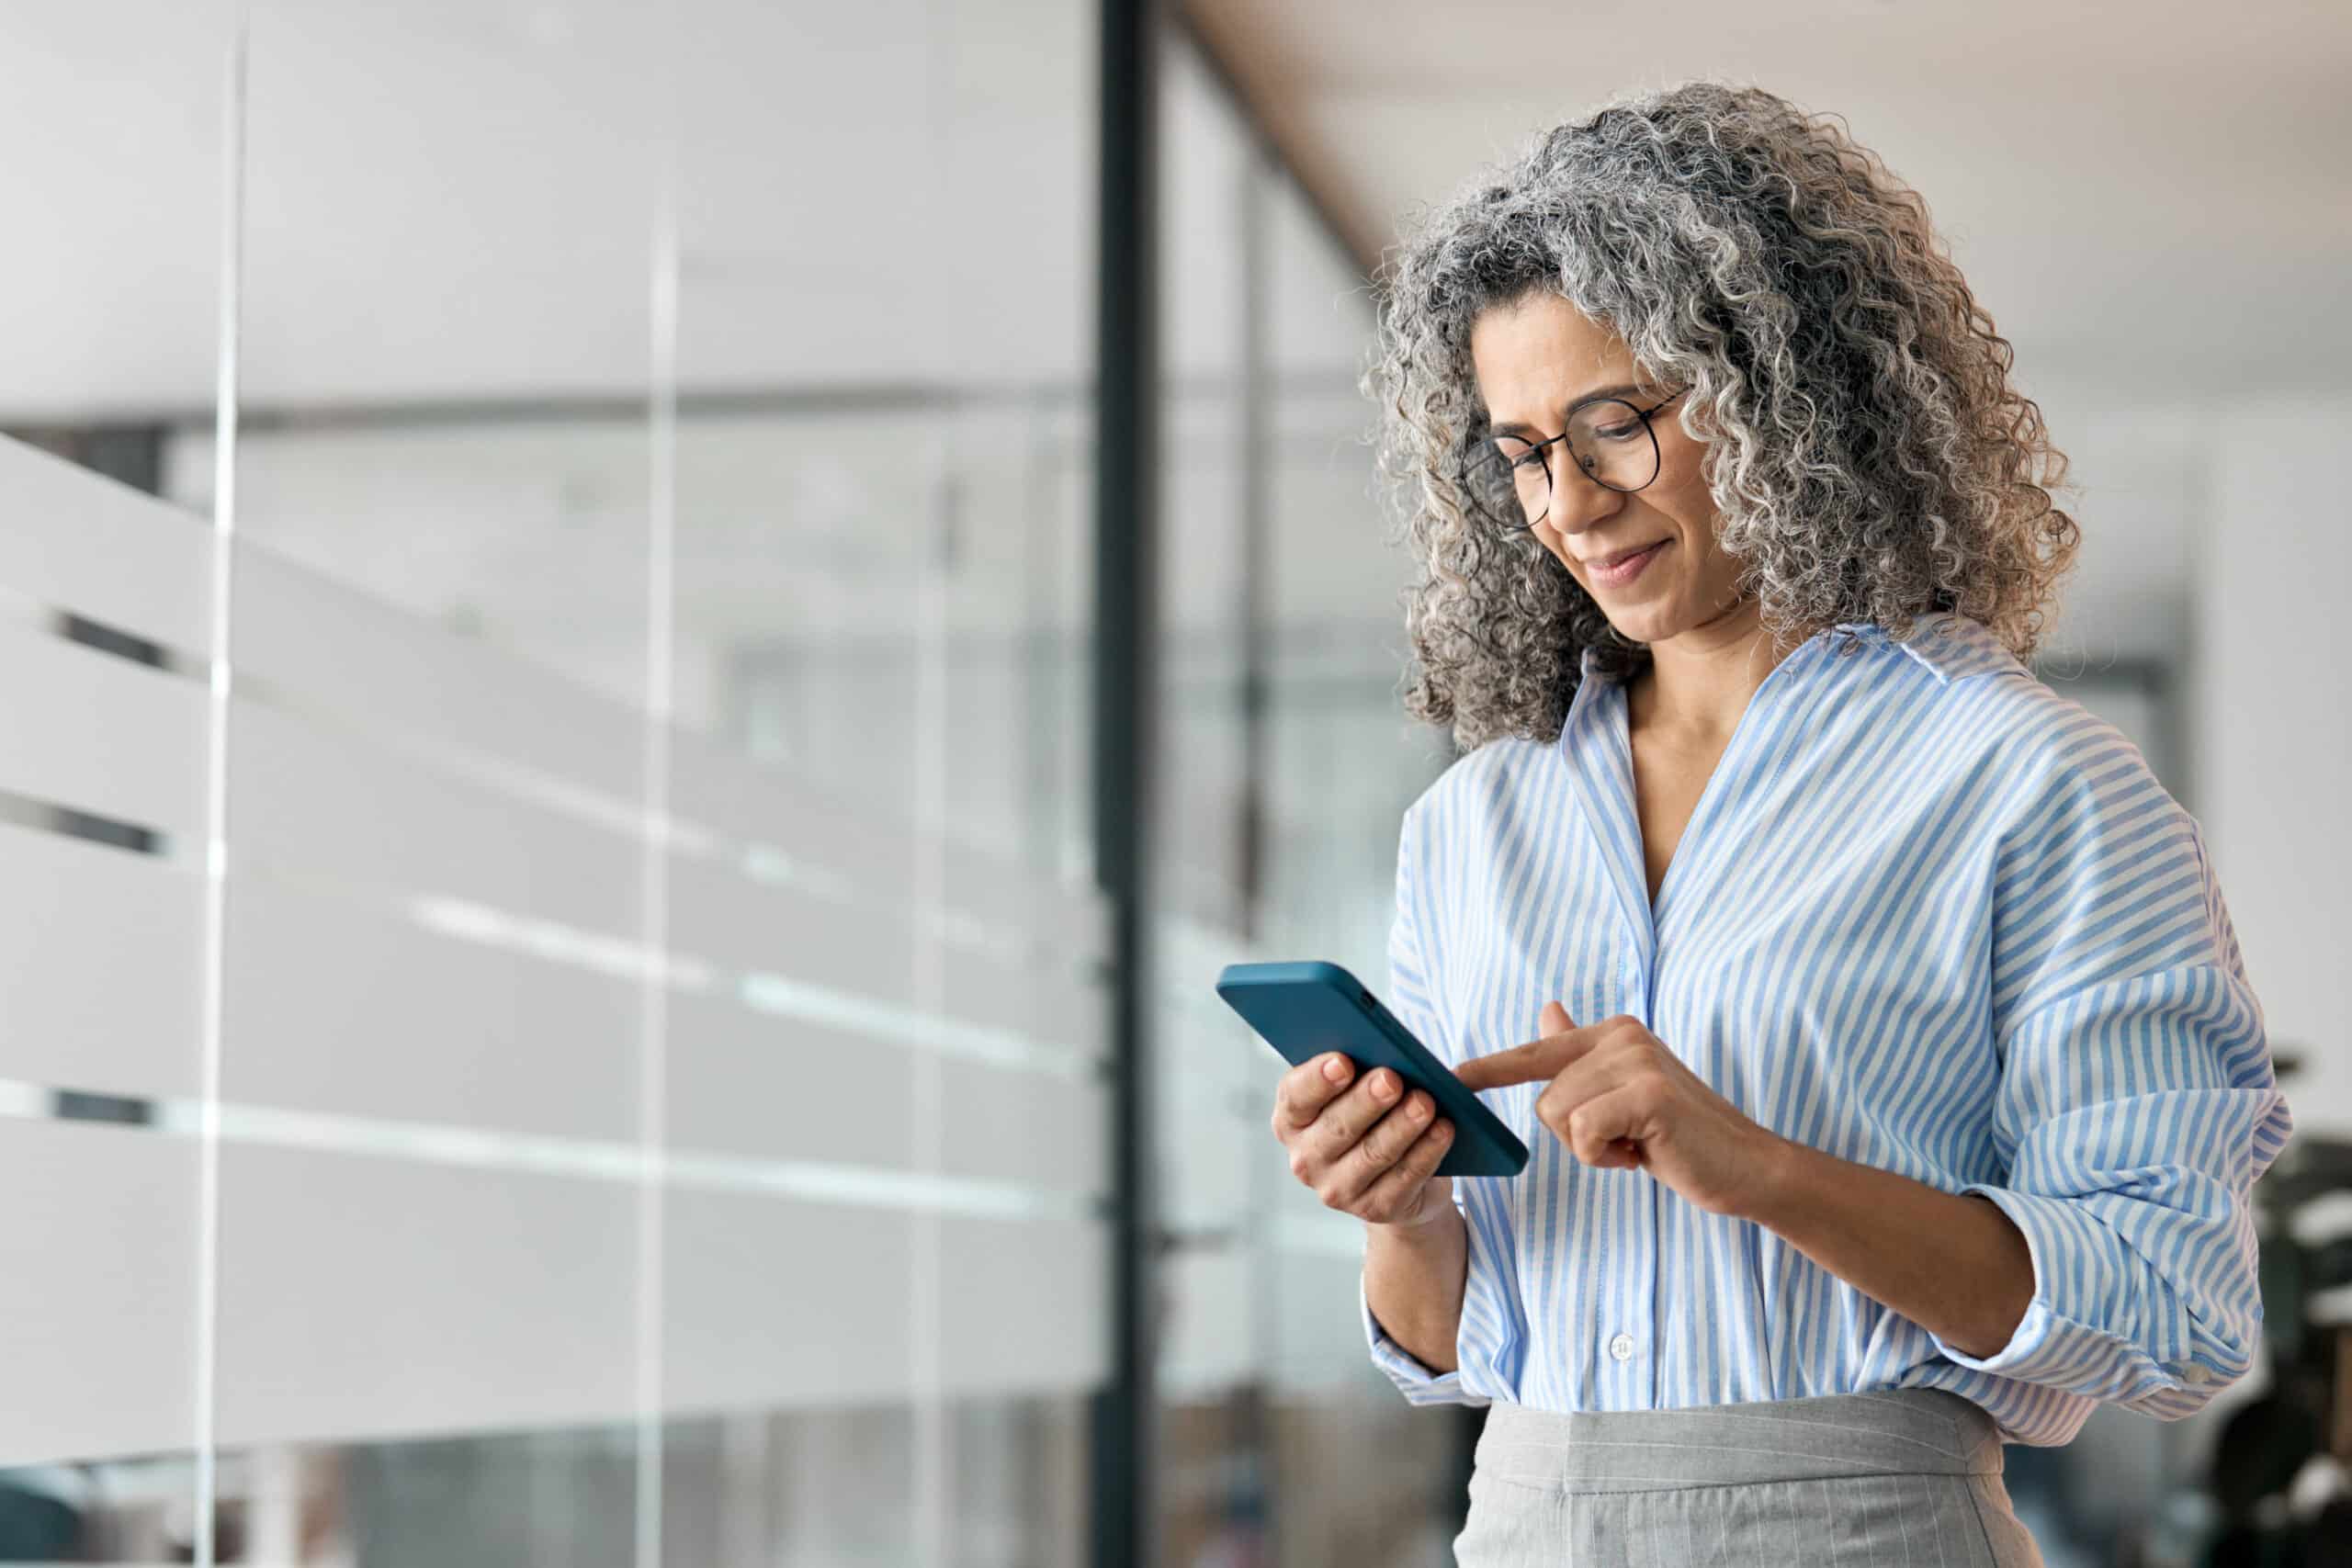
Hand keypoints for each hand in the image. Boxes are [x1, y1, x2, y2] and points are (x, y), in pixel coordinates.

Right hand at [1269, 1051, 1456, 1228]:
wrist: (1394, 1179)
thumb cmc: (1373, 1117)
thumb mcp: (1361, 1090)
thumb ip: (1371, 1068)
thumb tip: (1409, 1057)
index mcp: (1293, 1119)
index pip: (1296, 1097)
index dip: (1318, 1080)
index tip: (1343, 1061)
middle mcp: (1306, 1158)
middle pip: (1336, 1127)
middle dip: (1366, 1101)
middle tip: (1391, 1079)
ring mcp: (1337, 1189)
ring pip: (1372, 1154)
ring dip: (1401, 1127)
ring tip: (1425, 1103)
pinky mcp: (1374, 1209)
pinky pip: (1403, 1179)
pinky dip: (1425, 1152)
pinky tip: (1442, 1130)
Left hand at [1453, 1002, 1784, 1217]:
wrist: (1746, 1167)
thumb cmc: (1680, 1137)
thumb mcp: (1626, 1092)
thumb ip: (1584, 1055)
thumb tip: (1548, 1011)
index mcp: (1614, 1032)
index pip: (1537, 1051)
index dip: (1489, 1069)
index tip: (1448, 1078)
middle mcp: (1622, 1035)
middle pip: (1544, 1098)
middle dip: (1576, 1135)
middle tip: (1628, 1140)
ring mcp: (1635, 1060)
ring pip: (1559, 1116)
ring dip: (1592, 1148)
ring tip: (1638, 1144)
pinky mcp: (1646, 1093)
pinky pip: (1581, 1133)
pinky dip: (1604, 1157)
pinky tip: (1643, 1154)